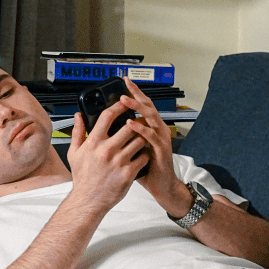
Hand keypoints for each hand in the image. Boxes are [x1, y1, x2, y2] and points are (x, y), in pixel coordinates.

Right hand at [66, 97, 148, 212]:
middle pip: (129, 126)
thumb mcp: (74, 154)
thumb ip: (77, 132)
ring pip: (139, 140)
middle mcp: (106, 150)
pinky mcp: (129, 173)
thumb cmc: (82, 178)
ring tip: (141, 138)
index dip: (118, 106)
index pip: (107, 116)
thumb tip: (79, 115)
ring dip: (142, 138)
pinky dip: (144, 154)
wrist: (89, 201)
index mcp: (93, 143)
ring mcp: (119, 162)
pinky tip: (141, 155)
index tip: (125, 102)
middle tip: (139, 122)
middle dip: (136, 123)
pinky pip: (143, 157)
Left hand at [120, 78, 192, 214]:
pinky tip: (131, 124)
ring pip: (151, 117)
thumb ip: (123, 135)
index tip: (124, 81)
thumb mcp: (132, 148)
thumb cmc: (145, 168)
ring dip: (137, 108)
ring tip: (125, 100)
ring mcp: (161, 138)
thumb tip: (107, 126)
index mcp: (150, 127)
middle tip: (126, 84)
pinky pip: (151, 136)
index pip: (141, 105)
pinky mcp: (161, 149)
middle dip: (137, 94)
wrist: (161, 186)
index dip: (134, 93)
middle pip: (148, 106)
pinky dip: (141, 128)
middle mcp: (157, 129)